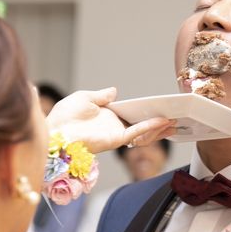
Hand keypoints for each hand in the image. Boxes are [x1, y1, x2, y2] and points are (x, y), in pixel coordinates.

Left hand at [46, 88, 176, 153]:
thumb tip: (114, 91)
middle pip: (140, 125)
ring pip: (142, 132)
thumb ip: (102, 95)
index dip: (144, 111)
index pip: (130, 114)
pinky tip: (161, 121)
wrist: (56, 131)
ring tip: (174, 121)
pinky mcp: (115, 140)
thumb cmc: (65, 116)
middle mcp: (113, 126)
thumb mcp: (85, 98)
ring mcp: (115, 134)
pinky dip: (149, 127)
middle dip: (157, 122)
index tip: (158, 106)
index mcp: (106, 116)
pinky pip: (136, 133)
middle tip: (174, 116)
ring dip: (158, 127)